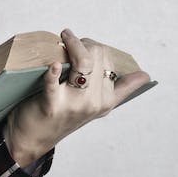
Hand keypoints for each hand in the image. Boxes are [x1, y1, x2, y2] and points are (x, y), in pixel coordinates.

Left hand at [3, 28, 151, 166]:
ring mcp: (74, 105)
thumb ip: (119, 89)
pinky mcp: (52, 106)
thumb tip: (145, 76)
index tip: (93, 48)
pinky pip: (53, 84)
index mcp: (107, 101)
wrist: (32, 139)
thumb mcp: (94, 105)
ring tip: (65, 38)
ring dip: (73, 45)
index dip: (104, 52)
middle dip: (84, 43)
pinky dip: (53, 72)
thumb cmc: (61, 115)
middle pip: (98, 55)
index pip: (115, 65)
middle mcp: (94, 103)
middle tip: (70, 42)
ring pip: (83, 63)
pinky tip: (53, 65)